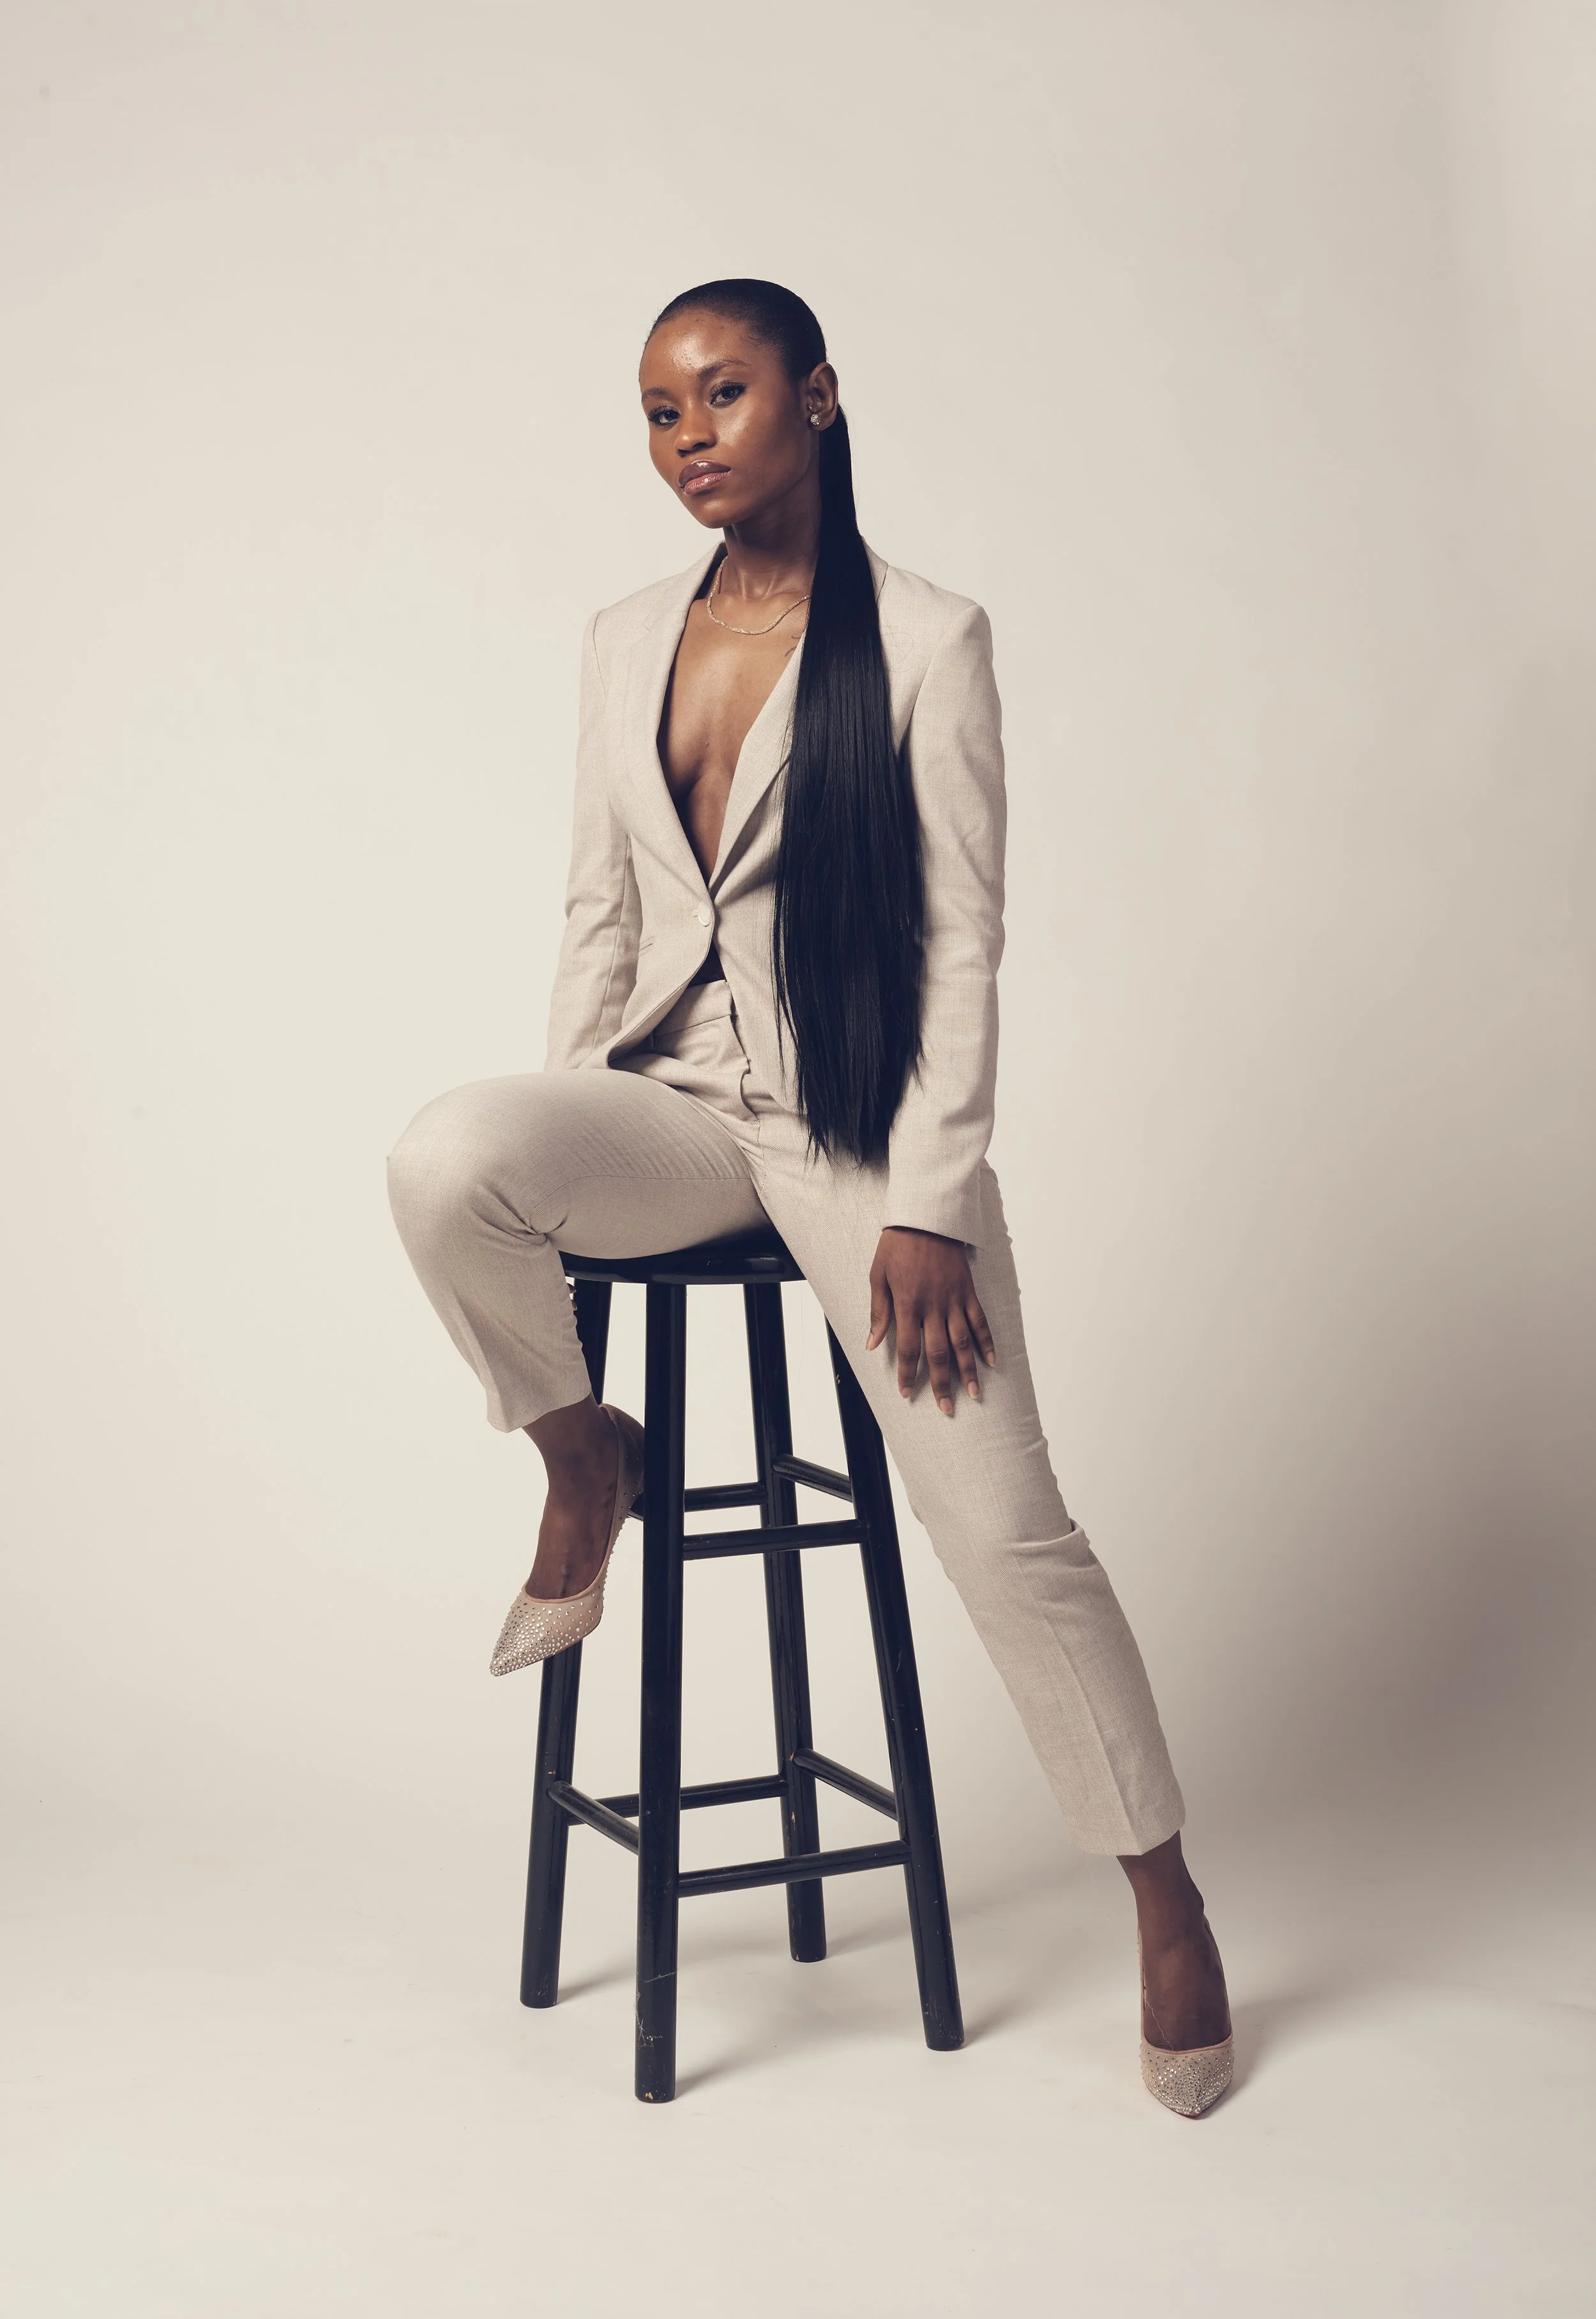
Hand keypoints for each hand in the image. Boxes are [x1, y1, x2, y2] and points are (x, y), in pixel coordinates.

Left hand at [865, 1227, 996, 1416]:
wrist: (925, 1217)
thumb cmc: (897, 1245)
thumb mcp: (877, 1276)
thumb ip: (878, 1312)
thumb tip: (871, 1343)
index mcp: (907, 1304)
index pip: (907, 1349)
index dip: (907, 1373)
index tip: (906, 1392)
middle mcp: (933, 1306)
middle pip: (938, 1353)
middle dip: (942, 1383)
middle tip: (947, 1407)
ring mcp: (953, 1299)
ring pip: (963, 1342)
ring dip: (968, 1370)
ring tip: (974, 1394)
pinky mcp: (968, 1291)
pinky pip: (980, 1320)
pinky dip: (986, 1341)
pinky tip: (991, 1361)